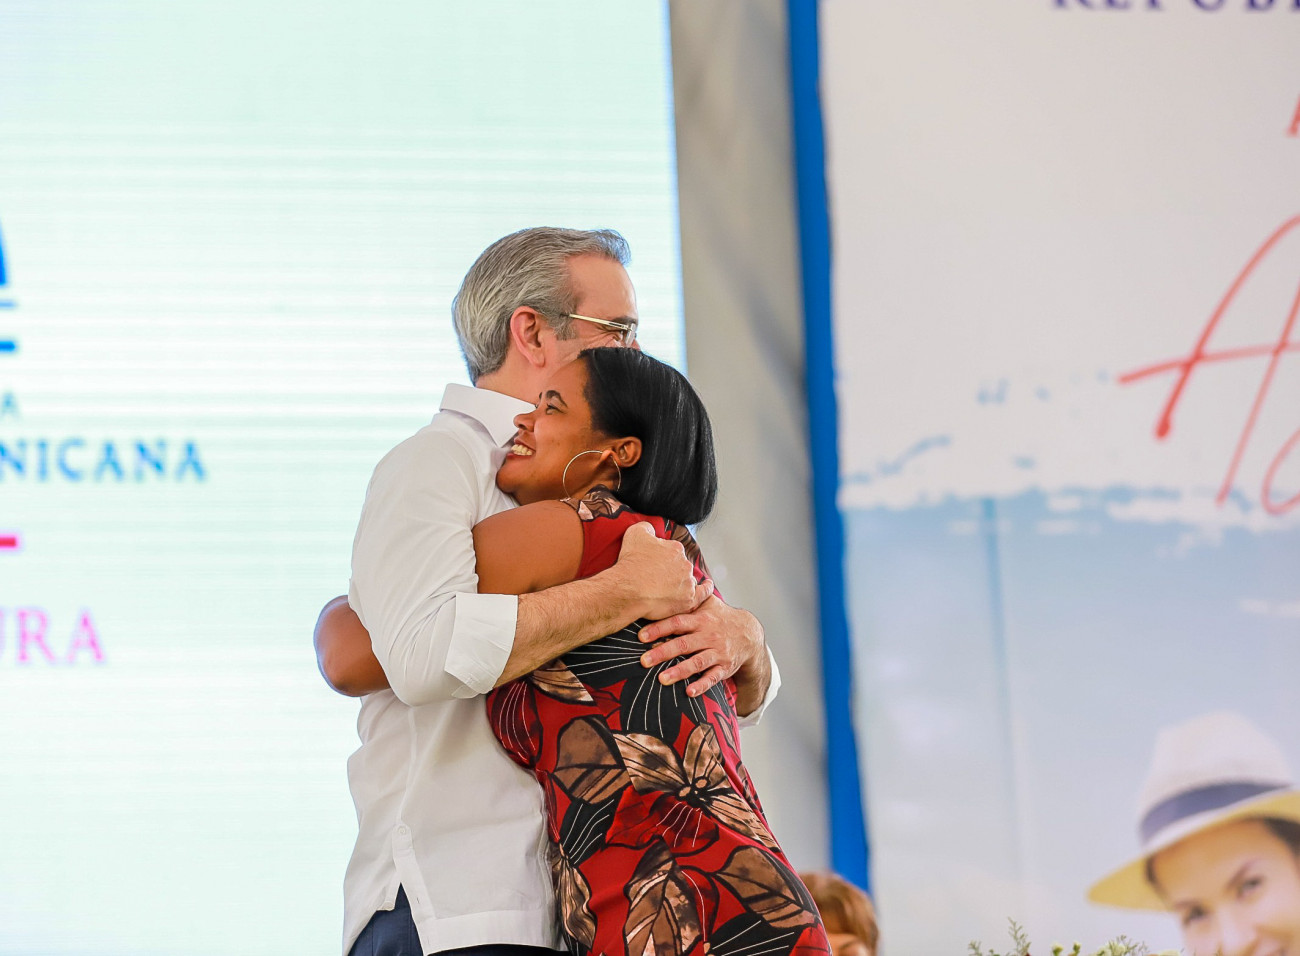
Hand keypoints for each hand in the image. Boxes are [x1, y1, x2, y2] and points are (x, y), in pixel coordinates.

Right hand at [615, 522, 713, 621]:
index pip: (672, 551)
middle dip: (670, 570)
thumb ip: (647, 527)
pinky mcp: (688, 599)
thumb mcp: (634, 534)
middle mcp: (685, 564)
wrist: (629, 590)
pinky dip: (706, 589)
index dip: (661, 558)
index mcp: (675, 548)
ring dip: (680, 582)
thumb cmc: (631, 564)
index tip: (652, 564)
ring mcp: (688, 582)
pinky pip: (703, 593)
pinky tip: (707, 585)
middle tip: (655, 578)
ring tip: (666, 589)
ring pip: (687, 580)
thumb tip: (652, 529)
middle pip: (680, 566)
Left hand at [636, 595, 766, 703]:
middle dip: (663, 652)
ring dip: (679, 671)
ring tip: (662, 679)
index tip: (641, 636)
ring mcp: (718, 652)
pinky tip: (689, 692)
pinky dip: (702, 685)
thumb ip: (689, 597)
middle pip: (684, 644)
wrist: (749, 634)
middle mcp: (709, 635)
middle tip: (644, 660)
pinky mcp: (725, 667)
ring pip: (697, 662)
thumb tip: (666, 584)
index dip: (659, 629)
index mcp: (701, 619)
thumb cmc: (720, 617)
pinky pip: (713, 678)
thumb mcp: (708, 603)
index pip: (678, 622)